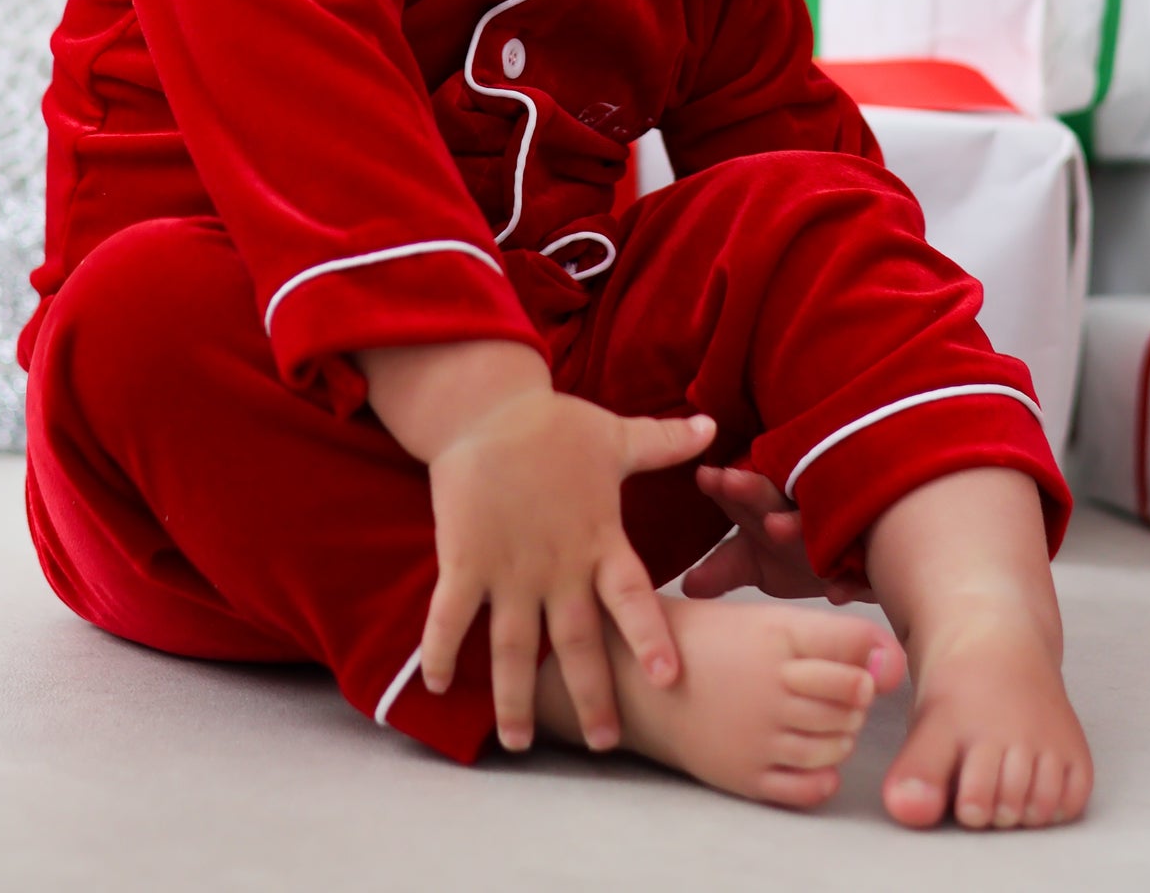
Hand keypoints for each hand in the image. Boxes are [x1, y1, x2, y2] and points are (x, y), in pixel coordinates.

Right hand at [421, 390, 715, 752]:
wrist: (486, 406)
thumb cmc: (554, 425)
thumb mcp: (615, 435)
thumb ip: (663, 442)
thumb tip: (712, 426)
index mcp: (598, 539)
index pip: (633, 596)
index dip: (649, 637)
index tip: (667, 679)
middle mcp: (558, 565)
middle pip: (578, 642)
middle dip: (591, 695)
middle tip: (604, 743)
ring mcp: (510, 567)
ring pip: (514, 647)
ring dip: (516, 696)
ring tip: (519, 742)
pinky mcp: (465, 559)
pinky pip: (451, 616)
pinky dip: (442, 651)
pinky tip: (437, 687)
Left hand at [682, 465, 872, 603]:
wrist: (856, 565)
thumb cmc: (794, 558)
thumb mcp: (755, 563)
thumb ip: (721, 570)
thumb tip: (686, 587)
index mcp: (764, 510)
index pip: (739, 490)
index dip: (723, 484)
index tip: (703, 477)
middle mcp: (797, 515)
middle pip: (772, 497)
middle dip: (751, 490)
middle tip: (727, 481)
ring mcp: (833, 534)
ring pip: (814, 525)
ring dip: (795, 527)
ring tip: (774, 528)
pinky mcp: (865, 565)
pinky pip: (858, 573)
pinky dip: (848, 581)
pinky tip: (837, 592)